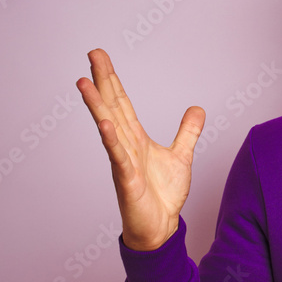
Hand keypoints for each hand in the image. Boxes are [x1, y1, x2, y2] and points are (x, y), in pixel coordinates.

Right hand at [76, 49, 204, 250]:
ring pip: (109, 127)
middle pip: (112, 107)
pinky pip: (118, 156)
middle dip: (103, 81)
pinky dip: (112, 140)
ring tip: (84, 82)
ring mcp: (123, 161)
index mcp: (136, 139)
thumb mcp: (181, 156)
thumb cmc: (162, 195)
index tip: (100, 57)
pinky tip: (105, 123)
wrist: (160, 227)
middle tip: (92, 53)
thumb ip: (187, 132)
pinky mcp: (126, 179)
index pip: (122, 103)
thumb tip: (197, 108)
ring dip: (97, 105)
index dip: (112, 80)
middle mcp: (125, 145)